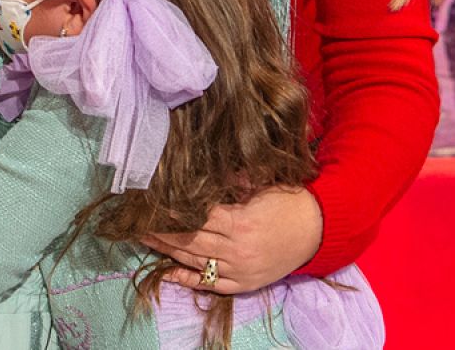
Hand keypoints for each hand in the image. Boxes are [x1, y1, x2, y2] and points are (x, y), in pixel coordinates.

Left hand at [140, 185, 322, 293]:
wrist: (318, 230)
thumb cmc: (289, 202)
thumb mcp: (262, 185)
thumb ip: (232, 180)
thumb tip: (202, 172)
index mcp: (240, 220)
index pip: (196, 216)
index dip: (171, 210)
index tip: (150, 202)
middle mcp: (237, 248)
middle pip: (189, 239)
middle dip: (160, 231)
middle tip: (136, 221)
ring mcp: (239, 269)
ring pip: (195, 260)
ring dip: (167, 250)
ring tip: (145, 239)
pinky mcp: (244, 283)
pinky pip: (210, 283)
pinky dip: (188, 278)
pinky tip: (168, 272)